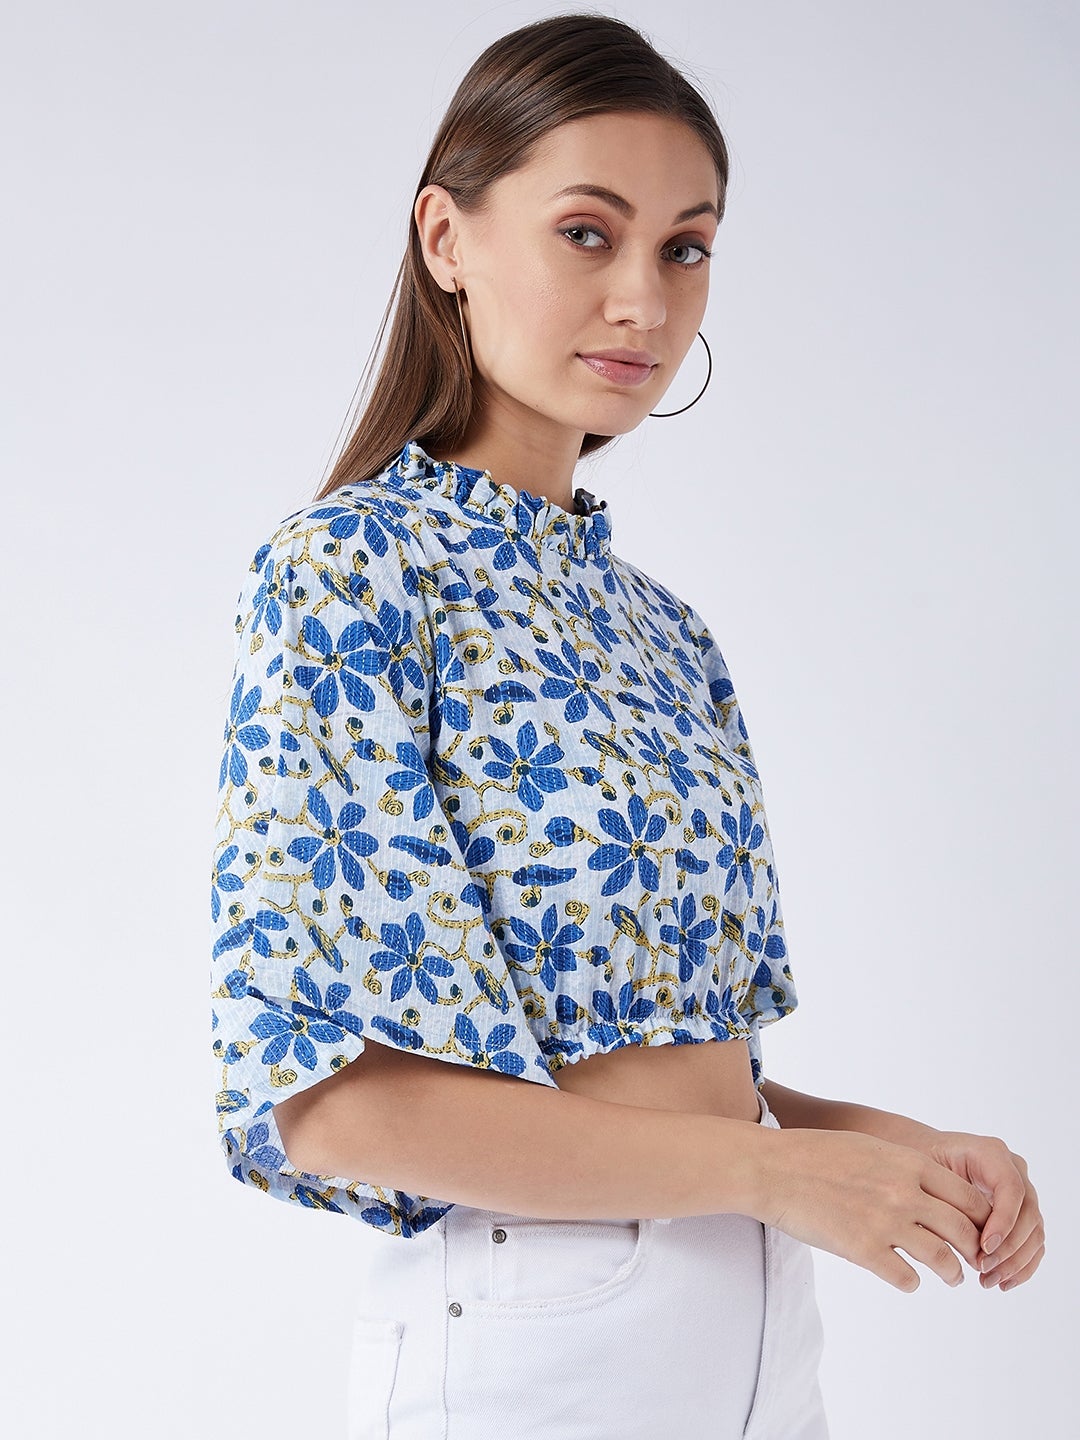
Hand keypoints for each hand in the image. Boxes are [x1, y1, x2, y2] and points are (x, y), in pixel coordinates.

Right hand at [755, 1127, 992, 1292]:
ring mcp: (885, 1223)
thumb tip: (929, 1191)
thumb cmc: (815, 1154)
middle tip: (975, 1259)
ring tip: (953, 1277)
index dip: (982, 1220)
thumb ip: (903, 1168)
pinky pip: (906, 1278)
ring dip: (953, 1272)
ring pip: (942, 1259)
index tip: (980, 1231)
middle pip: (964, 1231)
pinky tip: (907, 1279)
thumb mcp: (870, 1147)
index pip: (968, 1199)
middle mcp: (905, 1193)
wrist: (773, 1168)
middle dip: (975, 1250)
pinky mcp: (863, 1250)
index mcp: (909, 1164)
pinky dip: (912, 1282)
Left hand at [922, 1130, 1044, 1291]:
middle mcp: (1012, 1169)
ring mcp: (1021, 1191)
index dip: (1003, 1221)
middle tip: (982, 1268)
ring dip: (1015, 1262)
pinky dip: (1021, 1266)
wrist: (922, 1155)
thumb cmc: (919, 1161)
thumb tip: (962, 1241)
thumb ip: (943, 1198)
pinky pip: (1032, 1242)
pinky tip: (1001, 1282)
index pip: (1011, 1188)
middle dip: (1008, 1248)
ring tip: (987, 1280)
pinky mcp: (1021, 1213)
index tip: (983, 1247)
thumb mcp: (924, 1171)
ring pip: (1034, 1232)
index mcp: (990, 1153)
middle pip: (1028, 1213)